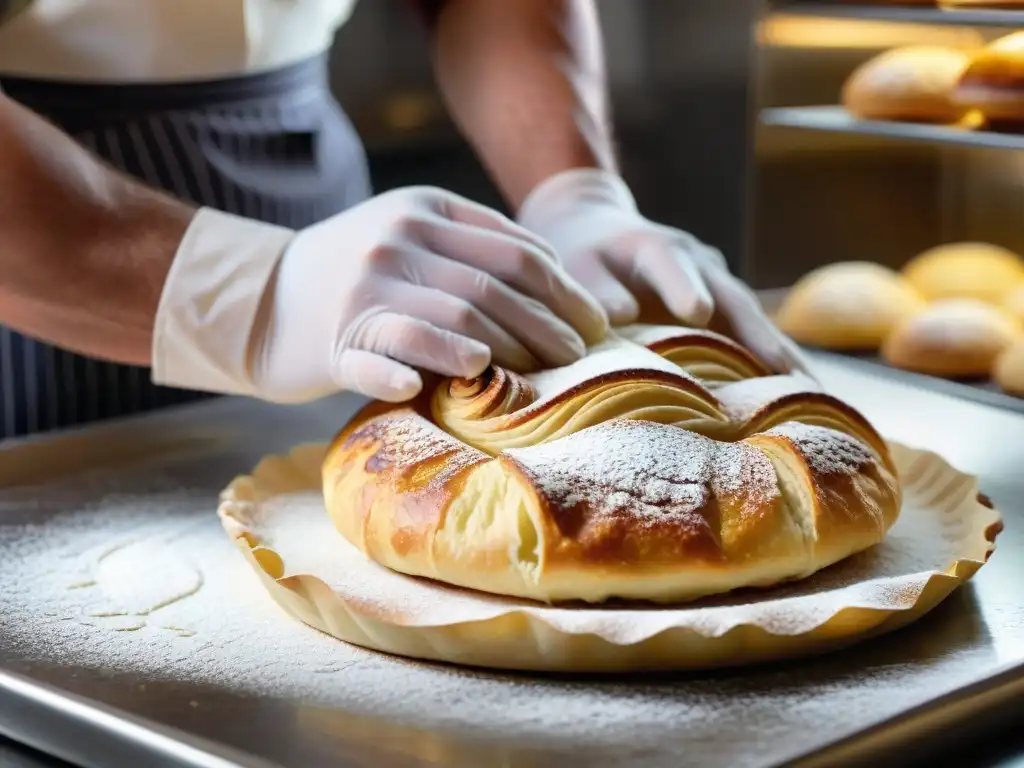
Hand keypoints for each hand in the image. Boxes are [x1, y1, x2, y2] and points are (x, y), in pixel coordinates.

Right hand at [152, 187, 608, 402]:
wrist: (258, 298)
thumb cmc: (355, 274)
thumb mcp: (411, 236)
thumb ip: (473, 245)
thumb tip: (557, 279)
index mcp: (424, 211)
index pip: (516, 251)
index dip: (565, 291)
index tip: (595, 324)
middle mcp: (396, 241)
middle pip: (494, 287)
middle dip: (548, 326)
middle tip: (578, 359)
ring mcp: (364, 290)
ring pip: (455, 320)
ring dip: (506, 351)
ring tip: (538, 377)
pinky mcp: (336, 341)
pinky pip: (387, 356)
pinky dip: (424, 369)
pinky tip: (455, 383)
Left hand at [518, 169, 809, 374]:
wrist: (597, 226)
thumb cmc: (581, 256)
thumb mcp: (575, 266)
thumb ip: (594, 289)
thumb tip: (619, 317)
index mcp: (654, 247)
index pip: (670, 265)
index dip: (683, 287)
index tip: (697, 311)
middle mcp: (698, 262)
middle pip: (735, 300)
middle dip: (761, 338)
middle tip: (790, 376)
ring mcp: (719, 283)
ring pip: (754, 322)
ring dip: (783, 358)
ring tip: (814, 400)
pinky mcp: (725, 305)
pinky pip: (752, 336)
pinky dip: (775, 365)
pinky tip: (802, 400)